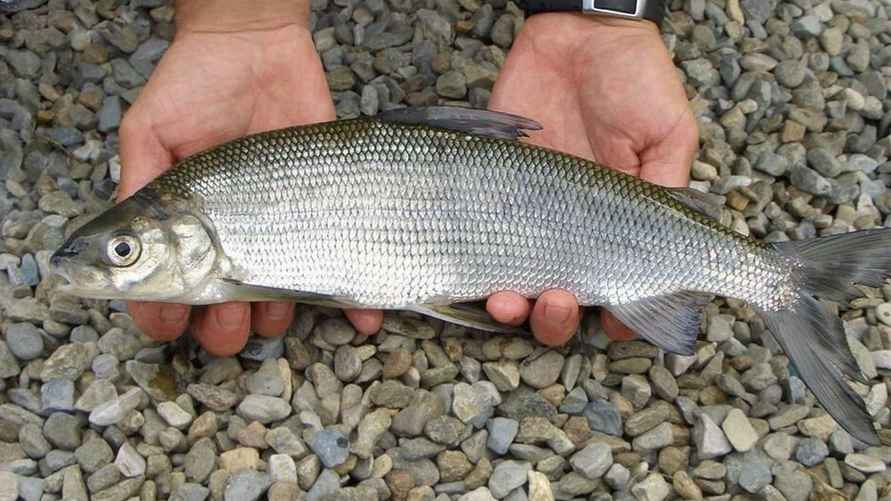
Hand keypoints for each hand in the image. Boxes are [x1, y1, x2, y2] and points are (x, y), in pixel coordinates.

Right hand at [119, 5, 381, 355]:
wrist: (257, 44)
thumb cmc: (195, 84)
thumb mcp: (151, 131)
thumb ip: (141, 187)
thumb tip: (124, 251)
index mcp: (186, 229)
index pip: (172, 288)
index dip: (164, 314)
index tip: (168, 325)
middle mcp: (235, 238)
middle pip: (226, 308)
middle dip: (223, 329)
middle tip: (225, 317)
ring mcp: (283, 231)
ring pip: (281, 301)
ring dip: (278, 320)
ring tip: (273, 312)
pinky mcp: (328, 214)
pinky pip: (343, 268)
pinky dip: (357, 301)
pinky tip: (363, 319)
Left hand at [486, 14, 698, 345]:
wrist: (576, 32)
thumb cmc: (633, 78)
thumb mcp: (668, 134)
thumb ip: (668, 190)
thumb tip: (681, 255)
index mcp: (617, 223)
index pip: (616, 286)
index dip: (617, 316)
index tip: (614, 324)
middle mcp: (571, 227)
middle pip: (562, 298)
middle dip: (558, 319)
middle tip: (560, 304)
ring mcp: (527, 213)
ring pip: (516, 283)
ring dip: (515, 307)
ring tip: (511, 301)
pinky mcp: (489, 190)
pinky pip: (478, 242)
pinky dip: (477, 272)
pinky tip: (482, 282)